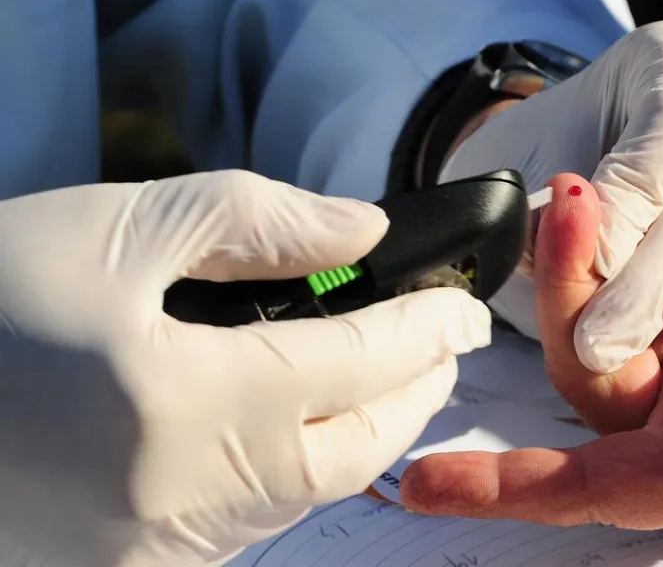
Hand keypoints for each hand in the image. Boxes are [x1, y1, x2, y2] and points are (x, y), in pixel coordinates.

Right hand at [0, 171, 490, 566]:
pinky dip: (293, 474)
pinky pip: (252, 527)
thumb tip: (359, 229)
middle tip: (439, 344)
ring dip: (364, 434)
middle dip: (418, 392)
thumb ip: (249, 220)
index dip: (431, 326)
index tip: (464, 304)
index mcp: (193, 401)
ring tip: (380, 377)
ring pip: (313, 496)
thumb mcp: (105, 229)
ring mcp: (164, 551)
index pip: (366, 360)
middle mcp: (192, 495)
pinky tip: (288, 428)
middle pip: (362, 448)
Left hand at [398, 175, 662, 528]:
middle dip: (560, 298)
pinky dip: (610, 248)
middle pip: (583, 383)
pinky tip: (595, 202)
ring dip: (577, 262)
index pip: (593, 489)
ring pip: (597, 326)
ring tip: (573, 189)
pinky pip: (630, 288)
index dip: (510, 490)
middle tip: (562, 206)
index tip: (425, 484)